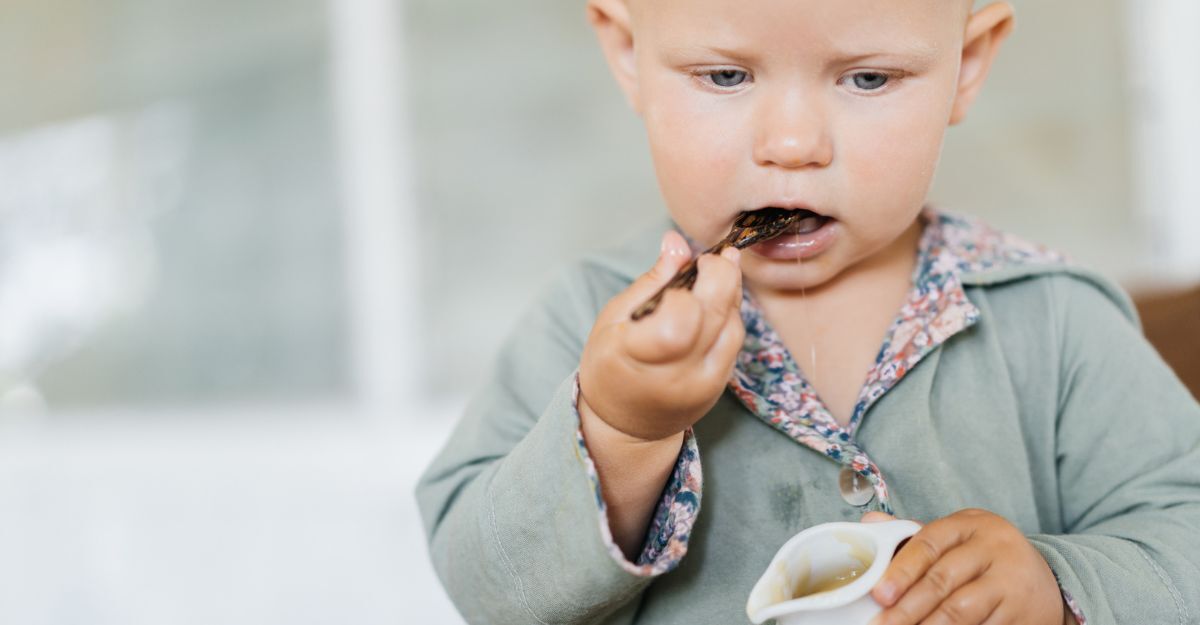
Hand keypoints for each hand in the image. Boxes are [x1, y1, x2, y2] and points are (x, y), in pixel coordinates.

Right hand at [578, 230, 743, 441]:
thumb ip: (652, 280)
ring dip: (730, 294)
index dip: (689, 286)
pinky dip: (730, 316)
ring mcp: (703, 385)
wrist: (625, 424)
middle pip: (717, 315)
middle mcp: (677, 375)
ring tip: (712, 278)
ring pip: (734, 326)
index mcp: (639, 356)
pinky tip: (715, 305)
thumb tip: (676, 241)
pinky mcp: (720, 387)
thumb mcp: (615, 318)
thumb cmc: (611, 365)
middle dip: (722, 275)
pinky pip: (736, 342)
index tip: (683, 271)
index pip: (683, 316)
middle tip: (712, 258)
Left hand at [862, 509, 1072, 624]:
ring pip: (963, 612)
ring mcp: (1013, 583)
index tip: (880, 595)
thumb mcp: (956, 538)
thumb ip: (913, 536)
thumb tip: (869, 524)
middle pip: (942, 581)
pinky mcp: (1025, 615)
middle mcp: (995, 549)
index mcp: (971, 524)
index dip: (901, 570)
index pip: (928, 543)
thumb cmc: (984, 558)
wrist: (1046, 582)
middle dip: (907, 608)